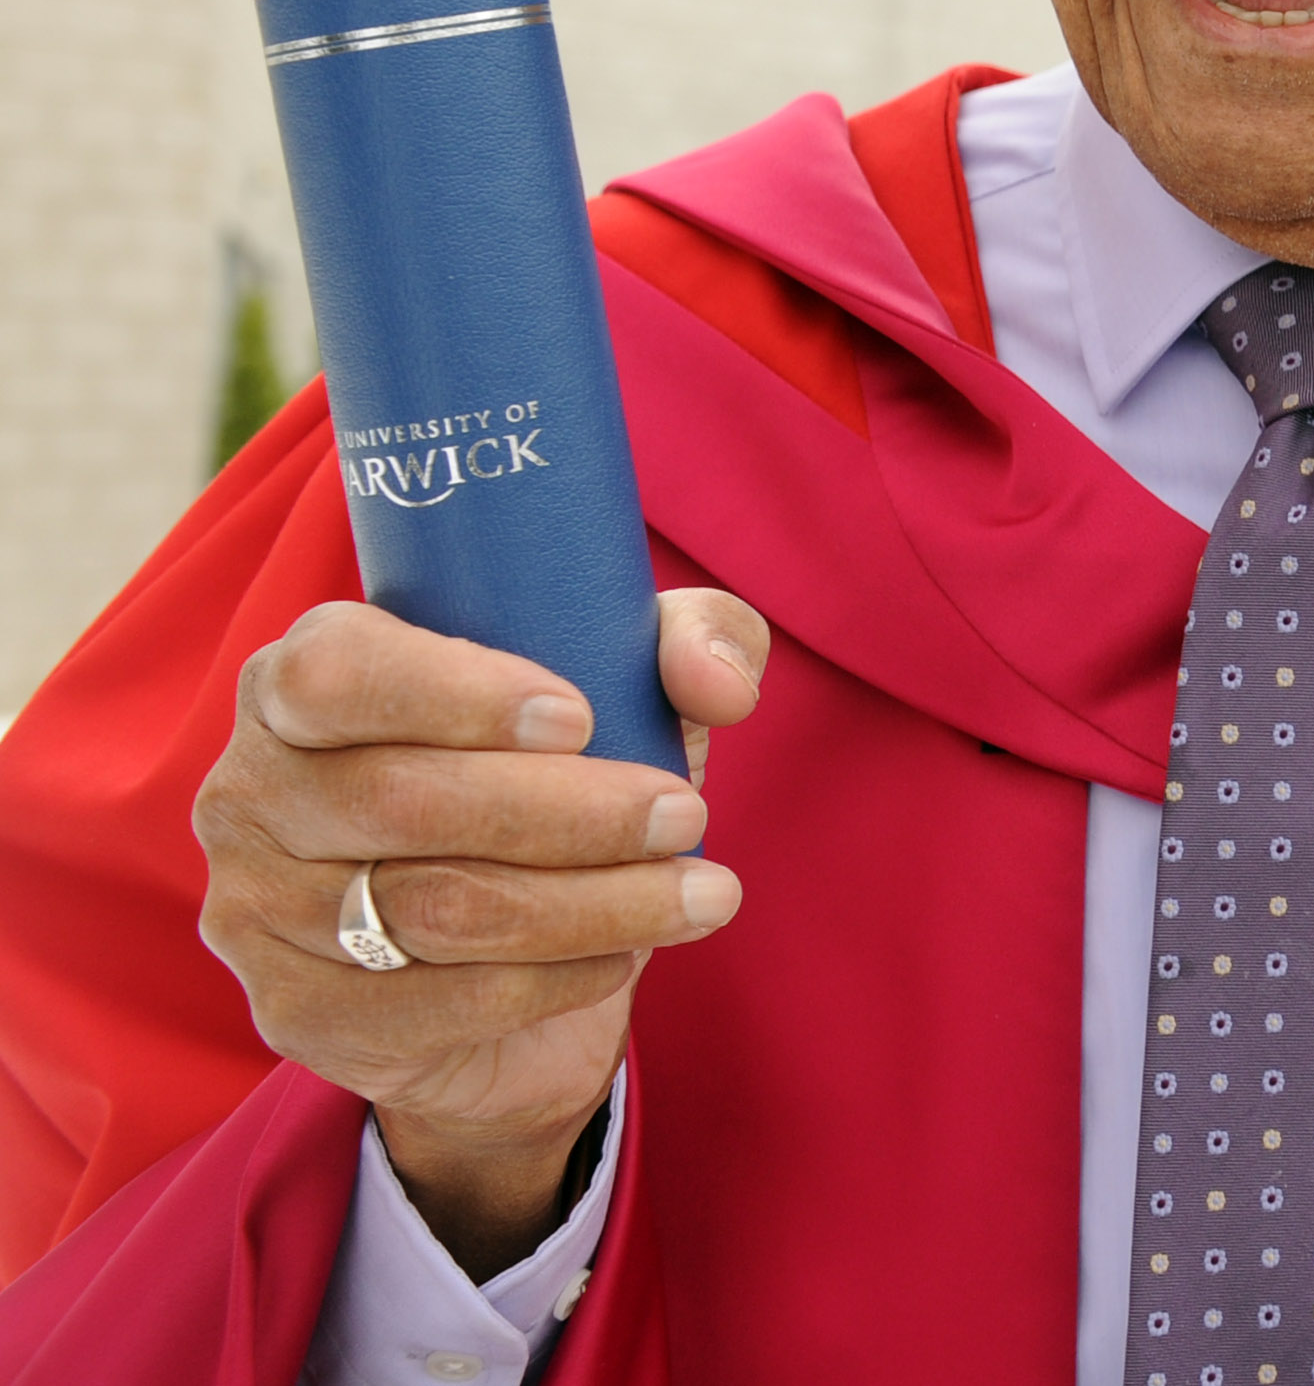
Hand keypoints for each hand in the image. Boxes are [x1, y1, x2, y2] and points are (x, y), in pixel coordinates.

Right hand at [192, 588, 767, 1277]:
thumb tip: (720, 684)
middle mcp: (251, 793)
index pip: (334, 671)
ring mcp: (259, 913)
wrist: (503, 957)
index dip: (453, 692)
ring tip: (704, 892)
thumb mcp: (635, 684)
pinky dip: (556, 978)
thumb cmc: (555, 778)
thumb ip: (696, 639)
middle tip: (686, 813)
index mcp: (295, 683)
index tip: (579, 717)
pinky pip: (439, 1004)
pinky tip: (626, 956)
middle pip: (402, 801)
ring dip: (592, 903)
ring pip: (433, 910)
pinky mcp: (300, 1016)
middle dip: (570, 813)